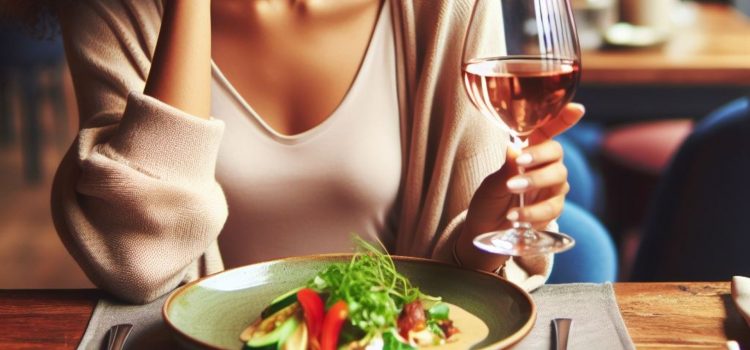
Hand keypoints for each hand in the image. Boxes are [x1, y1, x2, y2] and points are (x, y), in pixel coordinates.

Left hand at [456, 103, 585, 270]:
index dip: (563, 119)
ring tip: (511, 189)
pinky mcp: (552, 210)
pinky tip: (514, 216)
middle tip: (520, 162)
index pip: (547, 132)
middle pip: (556, 153)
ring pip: (559, 178)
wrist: (485, 233)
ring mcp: (552, 188)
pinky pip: (552, 207)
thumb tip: (514, 149)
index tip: (577, 109)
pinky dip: (533, 211)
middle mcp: (544, 166)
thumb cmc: (487, 202)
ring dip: (535, 182)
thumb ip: (505, 169)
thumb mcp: (490, 185)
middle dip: (539, 156)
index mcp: (528, 152)